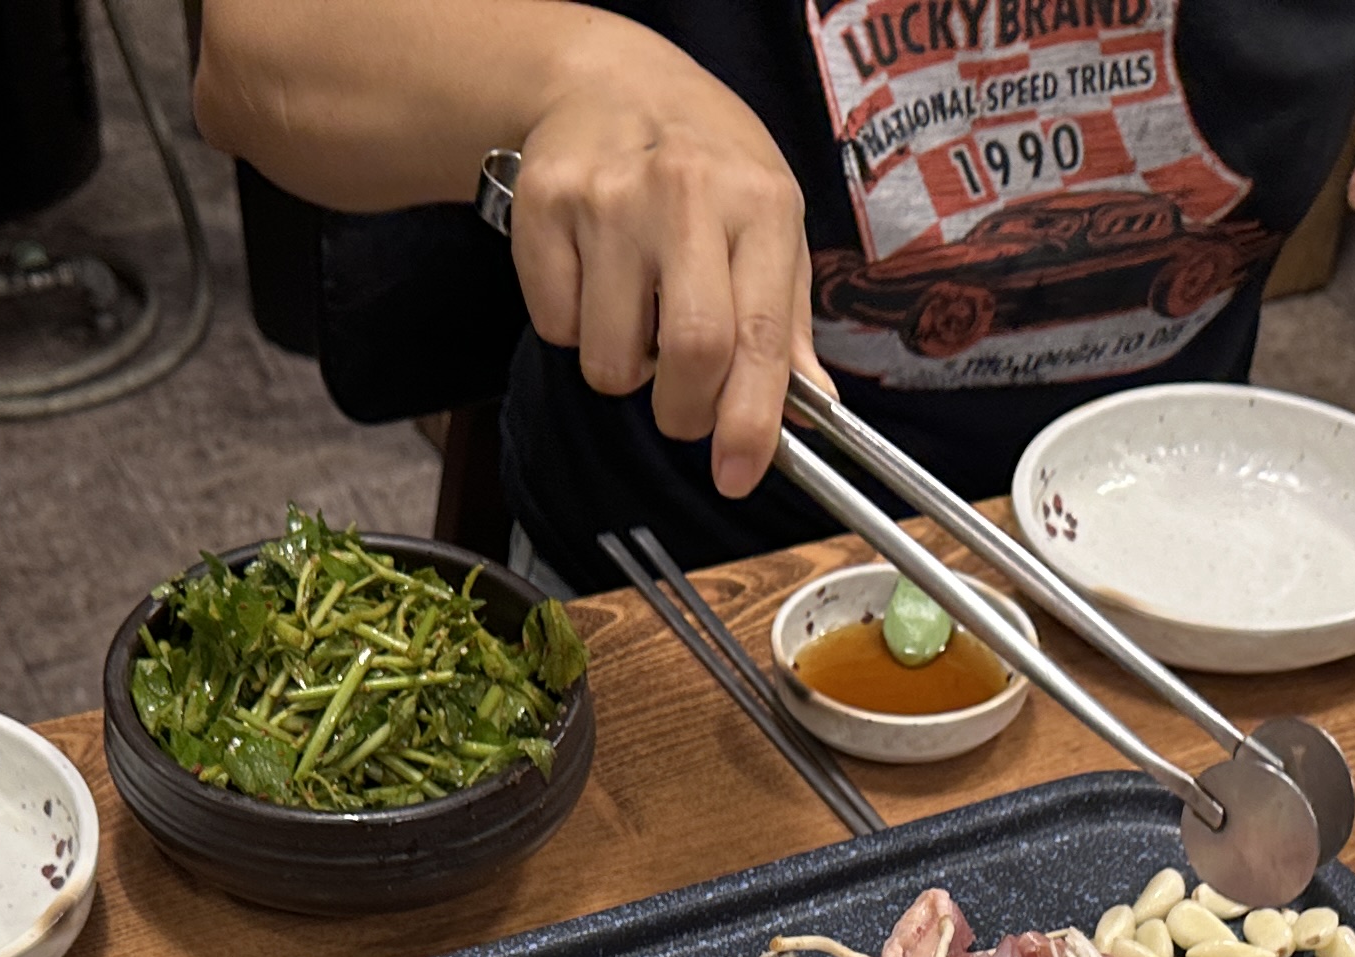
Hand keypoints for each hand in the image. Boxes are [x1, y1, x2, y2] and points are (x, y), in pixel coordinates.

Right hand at [503, 25, 816, 496]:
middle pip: (688, 353)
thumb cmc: (707, 166)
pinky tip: (594, 279)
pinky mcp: (544, 208)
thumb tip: (811, 409)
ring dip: (624, 369)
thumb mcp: (770, 223)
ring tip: (636, 315)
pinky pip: (557, 327)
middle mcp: (685, 195)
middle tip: (683, 407)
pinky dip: (576, 330)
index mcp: (759, 205)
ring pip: (608, 359)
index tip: (737, 475)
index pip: (759, 337)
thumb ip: (785, 321)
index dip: (748, 423)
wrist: (610, 83)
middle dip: (685, 411)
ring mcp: (607, 200)